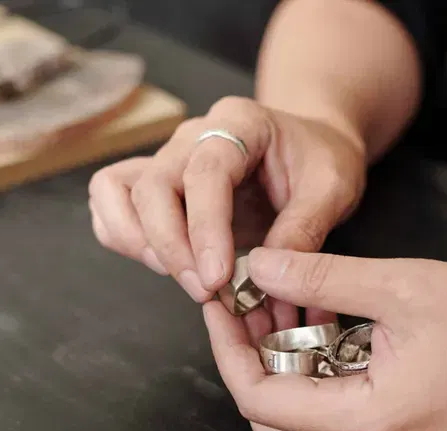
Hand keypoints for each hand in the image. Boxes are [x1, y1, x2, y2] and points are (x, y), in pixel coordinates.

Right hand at [88, 96, 366, 332]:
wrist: (309, 147)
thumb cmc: (320, 161)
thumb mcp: (334, 187)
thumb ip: (304, 227)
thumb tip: (265, 274)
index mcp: (239, 123)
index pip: (205, 174)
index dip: (205, 229)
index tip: (217, 279)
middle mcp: (192, 136)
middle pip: (152, 186)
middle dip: (171, 247)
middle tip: (205, 291)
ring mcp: (167, 158)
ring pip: (115, 190)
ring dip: (138, 242)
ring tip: (182, 278)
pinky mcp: (156, 185)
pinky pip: (111, 203)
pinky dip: (124, 237)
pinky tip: (164, 265)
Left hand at [203, 248, 446, 430]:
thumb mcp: (403, 283)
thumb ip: (322, 275)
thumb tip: (259, 264)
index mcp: (368, 422)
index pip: (260, 400)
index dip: (228, 349)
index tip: (220, 302)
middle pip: (273, 418)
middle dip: (251, 356)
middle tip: (246, 301)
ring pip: (302, 419)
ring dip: (285, 363)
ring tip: (284, 301)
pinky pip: (337, 416)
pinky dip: (319, 373)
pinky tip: (324, 321)